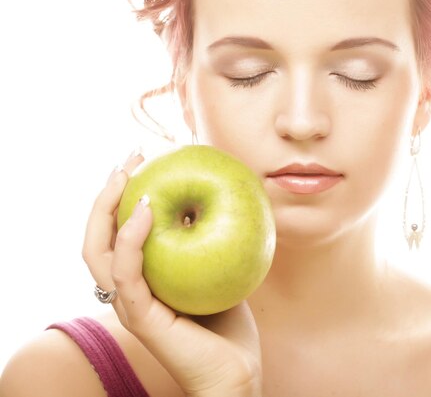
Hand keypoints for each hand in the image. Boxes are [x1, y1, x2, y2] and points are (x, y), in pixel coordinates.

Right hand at [82, 150, 261, 396]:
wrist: (236, 370)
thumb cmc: (228, 321)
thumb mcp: (216, 266)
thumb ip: (205, 237)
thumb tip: (210, 194)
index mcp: (140, 278)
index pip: (116, 232)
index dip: (121, 196)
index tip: (142, 160)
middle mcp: (127, 288)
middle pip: (97, 236)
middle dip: (107, 193)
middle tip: (130, 157)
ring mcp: (130, 304)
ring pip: (98, 252)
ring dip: (108, 208)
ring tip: (126, 175)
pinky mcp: (141, 317)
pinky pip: (127, 274)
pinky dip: (130, 240)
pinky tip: (146, 209)